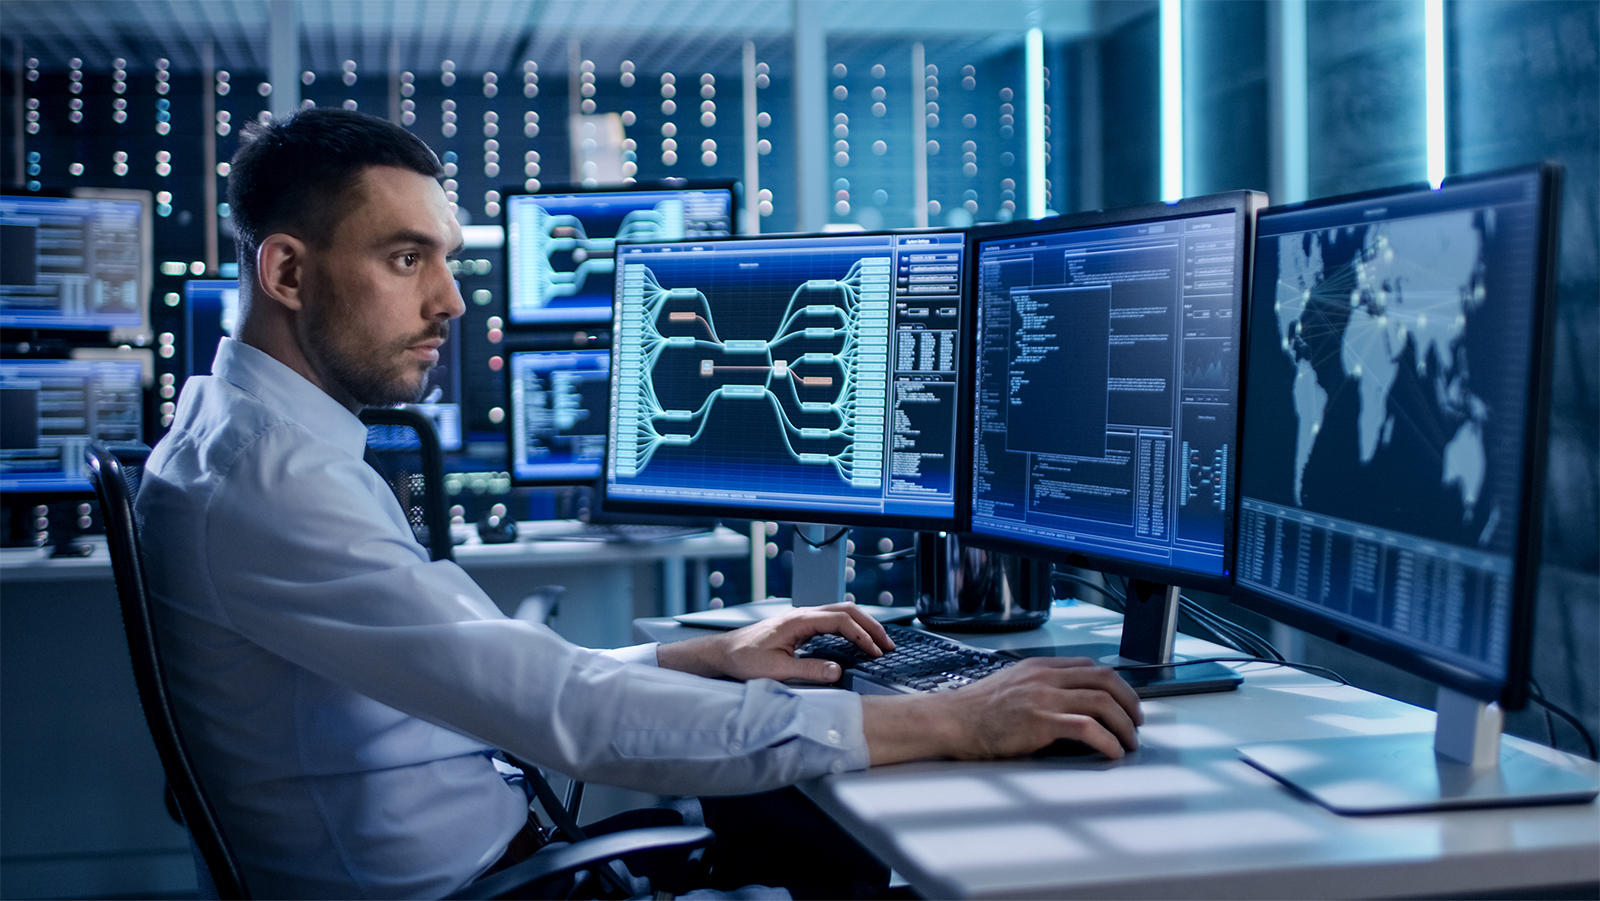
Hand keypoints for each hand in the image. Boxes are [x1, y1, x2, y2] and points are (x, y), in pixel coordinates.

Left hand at [656, 603, 895, 683]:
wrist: (722, 654)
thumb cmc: (743, 659)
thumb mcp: (775, 670)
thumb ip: (808, 670)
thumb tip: (837, 671)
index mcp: (798, 620)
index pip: (841, 621)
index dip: (862, 636)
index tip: (876, 652)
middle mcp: (802, 614)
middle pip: (847, 610)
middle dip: (871, 626)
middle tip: (889, 644)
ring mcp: (801, 618)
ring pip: (840, 613)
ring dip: (862, 625)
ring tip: (879, 642)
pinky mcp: (799, 626)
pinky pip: (831, 620)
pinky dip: (850, 628)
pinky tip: (856, 641)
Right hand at [862, 657, 1142, 762]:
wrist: (950, 720)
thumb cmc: (975, 711)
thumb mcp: (1011, 686)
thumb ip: (1038, 688)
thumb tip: (1065, 704)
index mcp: (1040, 667)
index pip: (1091, 667)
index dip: (1116, 685)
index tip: (1125, 703)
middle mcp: (1046, 677)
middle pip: (1105, 679)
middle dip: (1130, 702)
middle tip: (1137, 722)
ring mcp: (1044, 698)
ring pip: (1102, 702)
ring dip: (1124, 725)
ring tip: (1130, 742)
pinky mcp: (1041, 722)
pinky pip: (1087, 727)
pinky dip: (1108, 741)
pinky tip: (1112, 752)